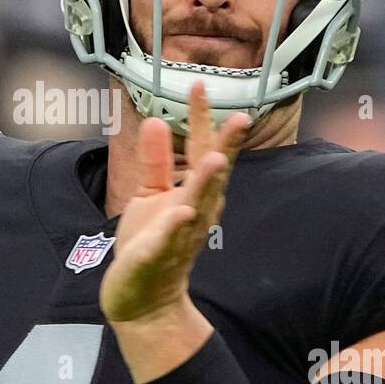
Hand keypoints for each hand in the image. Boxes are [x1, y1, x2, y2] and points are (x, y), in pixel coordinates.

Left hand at [100, 81, 249, 322]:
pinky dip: (174, 227)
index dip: (201, 118)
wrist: (144, 300)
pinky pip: (167, 241)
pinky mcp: (155, 257)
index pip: (203, 150)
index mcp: (193, 194)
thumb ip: (157, 161)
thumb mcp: (151, 196)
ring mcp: (179, 236)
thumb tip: (158, 121)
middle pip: (213, 176)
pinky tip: (181, 212)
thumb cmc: (151, 243)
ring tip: (213, 159)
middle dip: (225, 148)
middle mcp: (195, 212)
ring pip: (196, 207)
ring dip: (205, 184)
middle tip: (240, 117)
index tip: (198, 83)